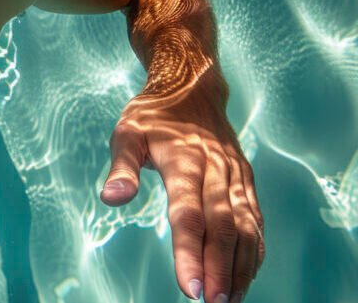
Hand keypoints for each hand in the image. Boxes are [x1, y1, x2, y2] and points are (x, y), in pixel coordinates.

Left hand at [99, 77, 264, 302]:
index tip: (188, 289)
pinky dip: (254, 251)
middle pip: (223, 226)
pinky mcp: (246, 181)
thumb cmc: (152, 115)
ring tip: (229, 300)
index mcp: (184, 160)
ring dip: (241, 266)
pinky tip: (245, 277)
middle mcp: (216, 170)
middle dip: (218, 269)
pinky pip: (256, 220)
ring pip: (247, 226)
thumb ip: (121, 166)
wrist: (193, 86)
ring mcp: (235, 176)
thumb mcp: (126, 132)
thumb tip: (111, 198)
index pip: (188, 214)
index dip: (189, 253)